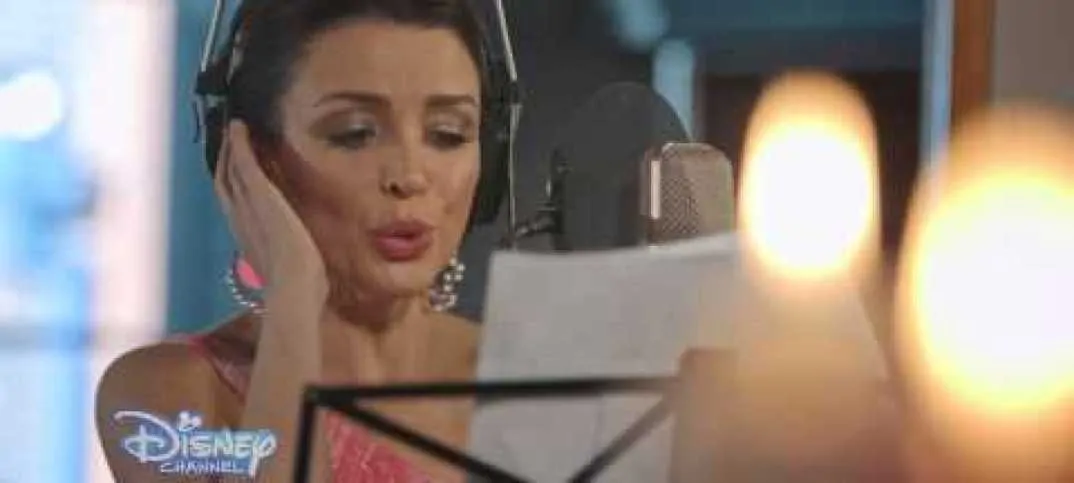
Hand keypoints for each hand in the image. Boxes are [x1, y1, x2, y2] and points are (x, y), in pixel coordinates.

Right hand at [214, 121, 327, 305]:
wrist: (293, 284)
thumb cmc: (297, 285)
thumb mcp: (288, 268)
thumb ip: (286, 257)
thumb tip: (296, 257)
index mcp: (246, 236)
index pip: (232, 203)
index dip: (229, 183)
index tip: (230, 166)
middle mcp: (239, 218)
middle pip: (225, 182)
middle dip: (224, 159)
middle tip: (225, 137)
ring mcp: (247, 205)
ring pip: (231, 169)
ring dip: (231, 146)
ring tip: (232, 126)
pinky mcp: (260, 194)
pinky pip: (244, 163)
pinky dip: (240, 144)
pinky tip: (240, 127)